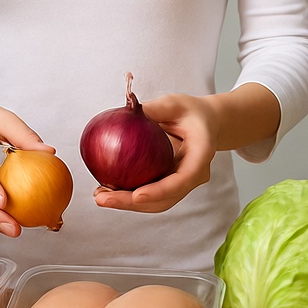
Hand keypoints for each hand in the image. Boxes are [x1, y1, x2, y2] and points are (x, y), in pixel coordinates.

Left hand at [92, 83, 279, 213]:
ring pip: (157, 202)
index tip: (136, 195)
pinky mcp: (170, 183)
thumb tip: (128, 110)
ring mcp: (182, 182)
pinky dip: (130, 195)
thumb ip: (154, 108)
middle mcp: (193, 175)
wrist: (206, 122)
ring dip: (128, 203)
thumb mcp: (175, 103)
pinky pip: (151, 194)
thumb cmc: (191, 111)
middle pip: (165, 199)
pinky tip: (108, 189)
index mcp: (201, 155)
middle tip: (103, 198)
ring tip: (100, 196)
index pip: (182, 180)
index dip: (159, 191)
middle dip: (133, 203)